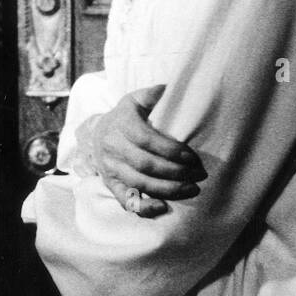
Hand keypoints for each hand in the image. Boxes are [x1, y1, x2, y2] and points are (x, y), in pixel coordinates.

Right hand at [81, 84, 204, 216]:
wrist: (96, 134)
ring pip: (140, 183)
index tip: (193, 157)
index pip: (146, 140)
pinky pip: (125, 200)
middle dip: (176, 172)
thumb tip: (169, 88)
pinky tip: (163, 207)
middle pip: (146, 165)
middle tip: (200, 175)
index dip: (171, 150)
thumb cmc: (125, 116)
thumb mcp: (135, 99)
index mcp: (121, 124)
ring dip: (168, 190)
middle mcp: (113, 147)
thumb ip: (152, 94)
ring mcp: (111, 168)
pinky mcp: (111, 184)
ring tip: (192, 189)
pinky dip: (143, 208)